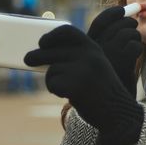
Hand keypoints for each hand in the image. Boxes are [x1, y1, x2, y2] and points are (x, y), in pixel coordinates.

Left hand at [24, 25, 142, 144]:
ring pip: (51, 70)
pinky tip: (69, 95)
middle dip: (37, 56)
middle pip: (52, 51)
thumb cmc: (100, 91)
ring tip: (67, 88)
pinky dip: (56, 90)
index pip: (68, 32)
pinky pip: (53, 83)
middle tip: (27, 59)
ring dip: (53, 80)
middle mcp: (89, 55)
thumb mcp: (93, 68)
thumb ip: (73, 58)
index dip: (52, 35)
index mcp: (93, 48)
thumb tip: (40, 54)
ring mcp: (83, 69)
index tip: (42, 42)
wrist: (118, 112)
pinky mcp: (76, 85)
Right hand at [87, 6, 141, 96]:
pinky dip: (138, 48)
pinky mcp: (120, 64)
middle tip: (133, 27)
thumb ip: (108, 38)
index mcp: (87, 45)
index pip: (102, 21)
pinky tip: (134, 56)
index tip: (123, 10)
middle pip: (118, 24)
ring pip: (128, 33)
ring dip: (135, 36)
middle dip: (129, 23)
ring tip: (134, 44)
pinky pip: (134, 46)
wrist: (109, 106)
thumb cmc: (106, 79)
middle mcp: (95, 48)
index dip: (114, 13)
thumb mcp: (102, 57)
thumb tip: (127, 14)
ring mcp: (107, 55)